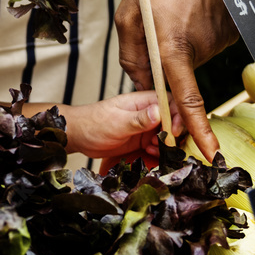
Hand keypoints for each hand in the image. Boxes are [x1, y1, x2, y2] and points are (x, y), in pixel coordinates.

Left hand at [62, 91, 183, 159]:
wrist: (78, 136)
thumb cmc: (92, 123)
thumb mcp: (116, 122)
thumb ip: (138, 119)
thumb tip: (159, 112)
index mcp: (142, 101)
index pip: (169, 101)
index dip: (177, 115)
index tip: (173, 131)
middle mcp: (147, 112)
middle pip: (173, 119)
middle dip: (173, 133)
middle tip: (165, 144)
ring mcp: (144, 126)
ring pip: (167, 134)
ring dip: (165, 144)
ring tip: (153, 148)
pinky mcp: (141, 139)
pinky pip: (157, 145)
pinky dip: (158, 150)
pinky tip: (149, 152)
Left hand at [114, 0, 238, 161]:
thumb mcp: (129, 14)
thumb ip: (132, 55)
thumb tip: (142, 86)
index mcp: (171, 44)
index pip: (185, 97)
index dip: (194, 127)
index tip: (207, 152)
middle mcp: (201, 45)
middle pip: (180, 75)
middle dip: (167, 63)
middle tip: (160, 28)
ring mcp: (221, 37)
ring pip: (194, 58)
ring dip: (182, 45)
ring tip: (177, 11)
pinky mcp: (234, 30)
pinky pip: (209, 44)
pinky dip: (198, 34)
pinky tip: (194, 9)